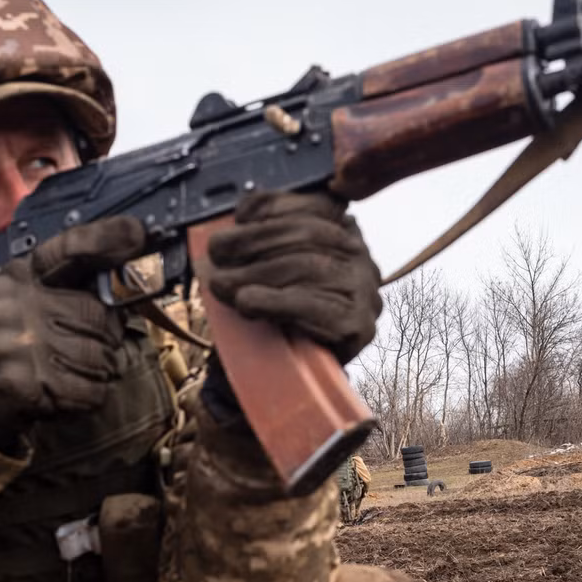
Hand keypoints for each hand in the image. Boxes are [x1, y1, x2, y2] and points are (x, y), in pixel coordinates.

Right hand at [0, 216, 147, 448]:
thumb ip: (76, 287)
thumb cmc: (14, 343)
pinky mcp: (16, 383)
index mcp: (20, 276)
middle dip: (107, 340)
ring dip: (98, 373)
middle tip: (87, 351)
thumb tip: (133, 279)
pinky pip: (87, 392)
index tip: (138, 232)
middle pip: (98, 315)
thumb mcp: (32, 302)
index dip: (106, 239)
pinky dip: (87, 398)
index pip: (69, 249)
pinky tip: (62, 394)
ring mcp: (11, 342)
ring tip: (69, 373)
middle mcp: (12, 302)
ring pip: (99, 358)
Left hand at [206, 191, 381, 364]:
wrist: (289, 376)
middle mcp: (360, 257)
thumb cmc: (275, 313)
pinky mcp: (358, 326)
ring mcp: (365, 292)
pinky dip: (275, 302)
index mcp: (343, 232)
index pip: (317, 204)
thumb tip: (236, 220)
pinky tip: (247, 302)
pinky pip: (315, 307)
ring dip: (256, 273)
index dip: (279, 205)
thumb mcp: (267, 267)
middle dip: (255, 241)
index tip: (241, 215)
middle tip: (216, 254)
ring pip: (309, 268)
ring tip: (222, 284)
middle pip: (309, 235)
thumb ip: (260, 239)